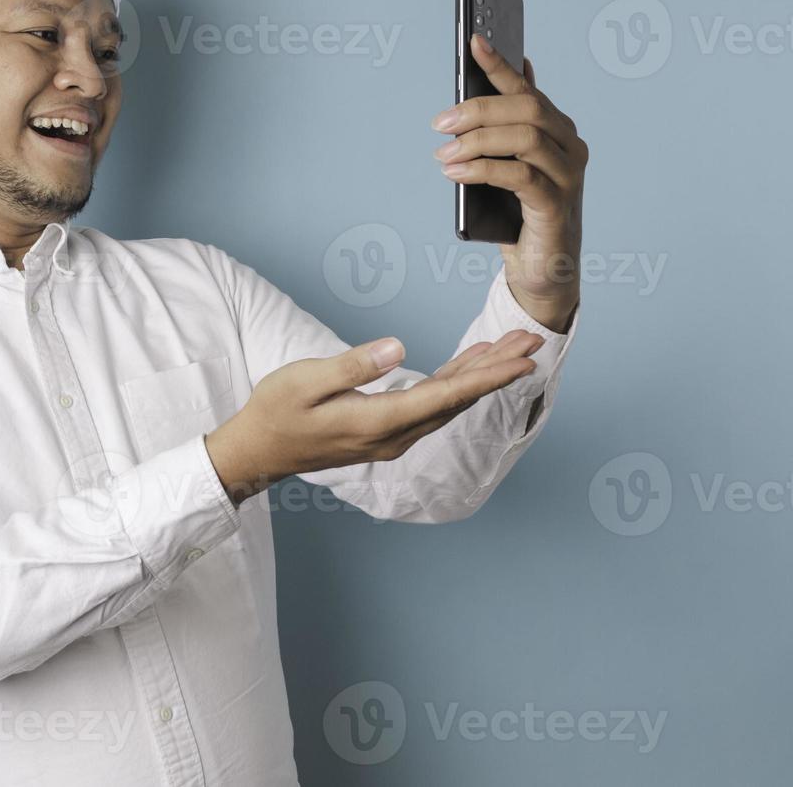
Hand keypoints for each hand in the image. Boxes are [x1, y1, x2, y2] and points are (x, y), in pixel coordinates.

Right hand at [204, 329, 543, 504]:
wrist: (259, 451)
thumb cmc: (276, 411)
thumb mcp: (304, 380)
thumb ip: (353, 365)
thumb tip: (398, 348)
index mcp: (376, 421)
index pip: (444, 396)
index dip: (487, 377)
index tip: (522, 361)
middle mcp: (392, 436)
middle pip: (456, 400)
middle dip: (497, 371)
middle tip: (533, 342)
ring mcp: (391, 438)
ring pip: (448, 404)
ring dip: (481, 376)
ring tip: (512, 349)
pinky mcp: (385, 432)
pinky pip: (431, 406)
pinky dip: (456, 383)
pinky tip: (470, 366)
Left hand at [432, 34, 587, 331]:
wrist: (541, 269)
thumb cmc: (520, 213)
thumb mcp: (506, 165)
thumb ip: (500, 131)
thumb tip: (483, 90)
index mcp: (557, 130)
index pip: (527, 88)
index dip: (500, 63)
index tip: (472, 40)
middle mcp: (570, 146)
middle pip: (528, 109)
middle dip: (480, 109)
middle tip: (441, 122)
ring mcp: (568, 176)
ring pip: (526, 138)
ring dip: (477, 141)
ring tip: (443, 153)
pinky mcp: (557, 206)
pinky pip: (520, 176)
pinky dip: (483, 169)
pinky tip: (456, 171)